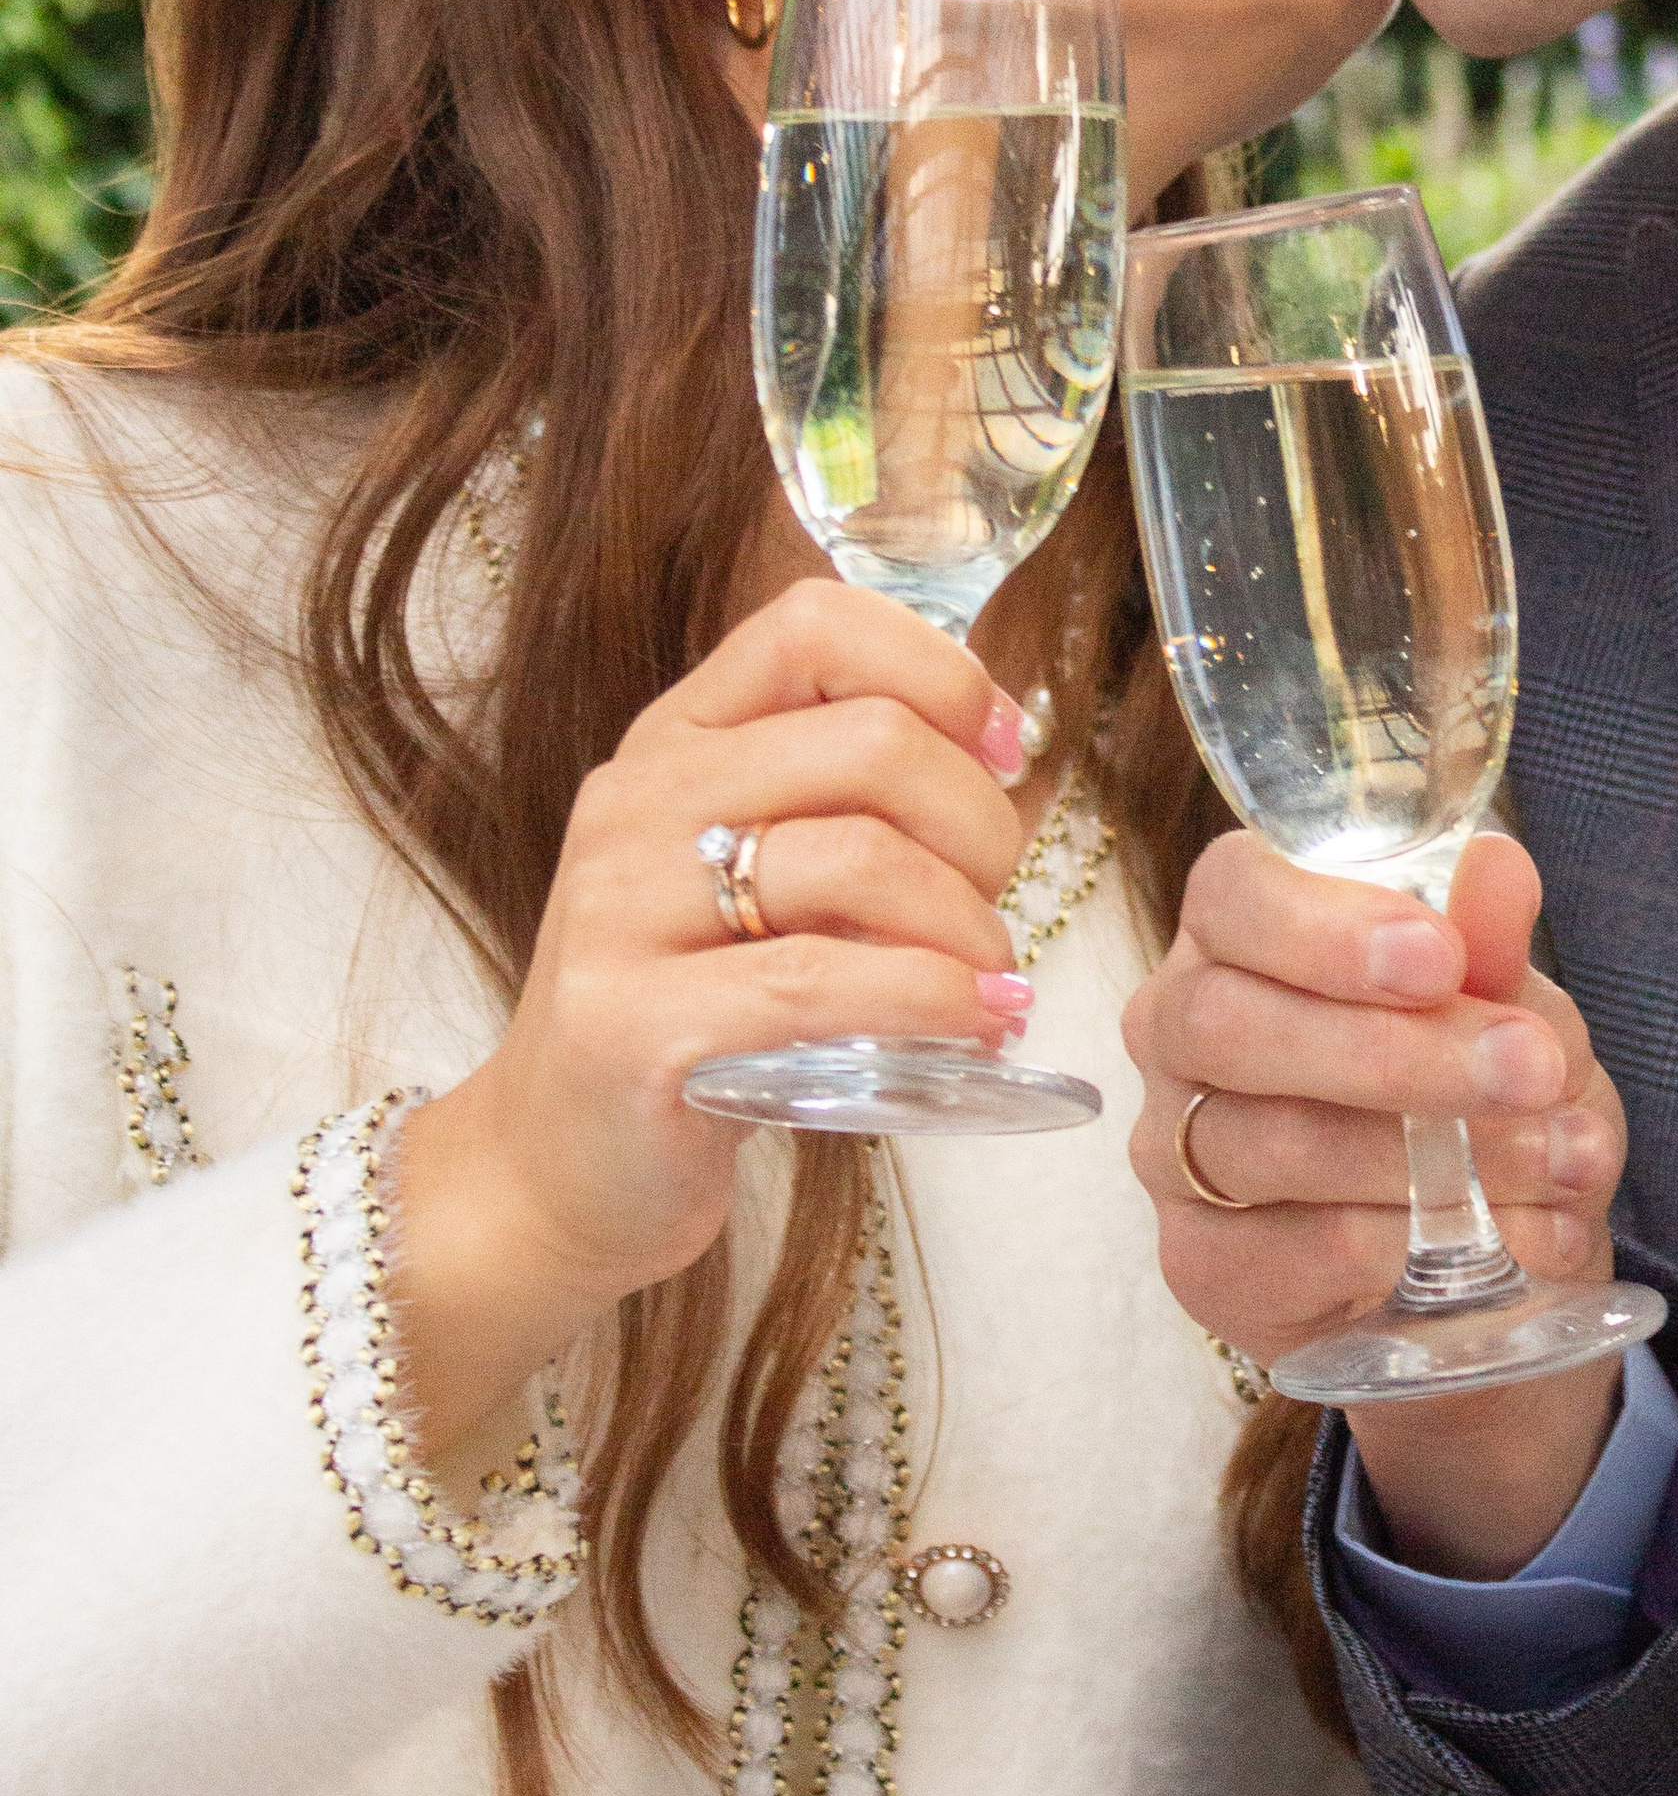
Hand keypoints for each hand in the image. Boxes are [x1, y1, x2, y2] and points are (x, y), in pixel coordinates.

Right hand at [397, 578, 1026, 1454]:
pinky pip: (824, 983)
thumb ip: (847, 808)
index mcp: (675, 742)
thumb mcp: (756, 880)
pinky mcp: (633, 1023)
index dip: (940, 670)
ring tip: (989, 983)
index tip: (1005, 748)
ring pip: (860, 858)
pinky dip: (933, 1001)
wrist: (554, 1170)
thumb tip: (1005, 758)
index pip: (815, 625)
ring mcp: (619, 910)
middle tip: (996, 901)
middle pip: (871, 741)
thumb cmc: (695, 1016)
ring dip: (967, 925)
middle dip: (981, 821)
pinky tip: (974, 1027)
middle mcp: (636, 802)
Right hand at [1125, 831, 1629, 1574]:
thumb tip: (1497, 864)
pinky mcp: (1198, 1263)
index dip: (1327, 925)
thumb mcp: (1509, 1013)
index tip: (1441, 956)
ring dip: (1430, 1159)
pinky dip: (1413, 1246)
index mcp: (1240, 932)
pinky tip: (1505, 1242)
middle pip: (1227, 1023)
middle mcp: (1179, 1030)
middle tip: (1526, 1070)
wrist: (1487, 1261)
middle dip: (1392, 1051)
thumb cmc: (1474, 1094)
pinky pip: (1292, 1253)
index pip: (1234, 894)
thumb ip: (1491, 943)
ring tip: (1558, 1162)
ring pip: (1270, 1144)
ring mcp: (1174, 1151)